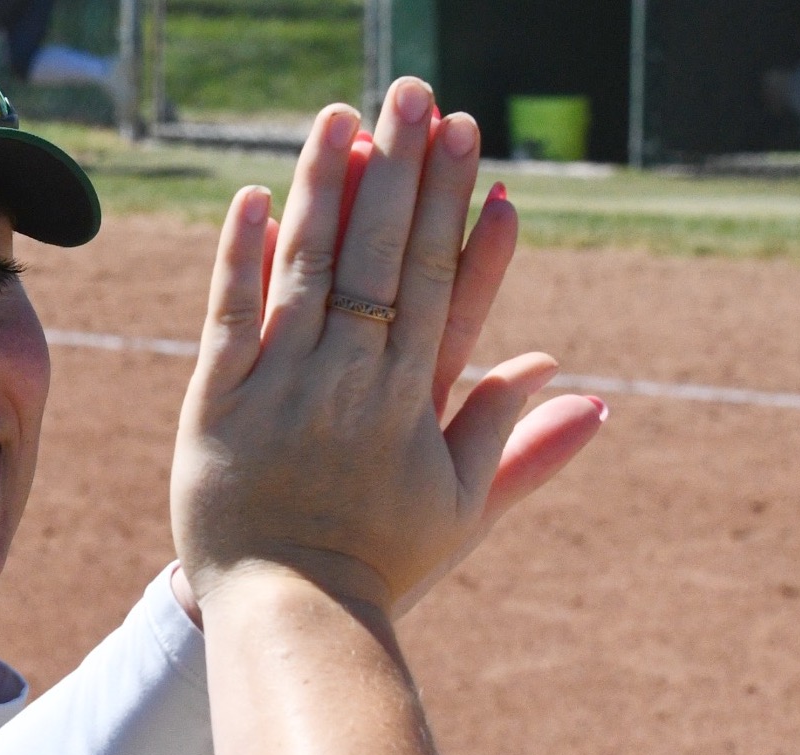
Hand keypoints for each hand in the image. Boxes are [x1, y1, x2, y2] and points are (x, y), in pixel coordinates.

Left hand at [171, 81, 602, 612]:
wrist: (290, 616)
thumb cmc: (379, 562)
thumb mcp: (460, 507)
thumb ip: (515, 440)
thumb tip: (583, 388)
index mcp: (412, 399)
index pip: (437, 281)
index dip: (452, 207)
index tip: (468, 142)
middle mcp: (350, 380)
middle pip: (379, 257)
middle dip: (400, 169)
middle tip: (414, 93)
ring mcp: (281, 388)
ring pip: (307, 271)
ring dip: (326, 189)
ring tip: (341, 116)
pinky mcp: (215, 404)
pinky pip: (228, 318)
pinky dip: (240, 258)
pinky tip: (253, 197)